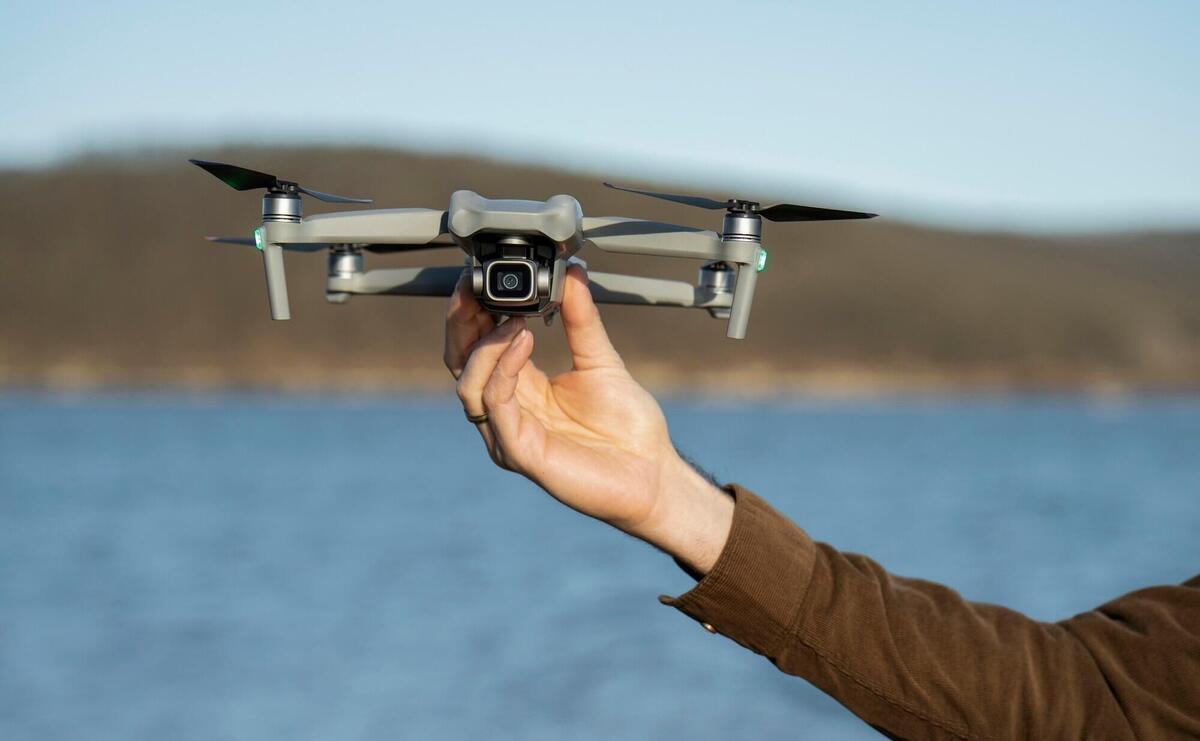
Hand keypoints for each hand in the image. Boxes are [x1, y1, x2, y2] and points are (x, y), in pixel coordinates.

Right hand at [444, 266, 732, 573]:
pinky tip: (522, 341)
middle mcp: (506, 411)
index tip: (478, 277)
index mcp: (519, 388)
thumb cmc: (628, 427)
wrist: (653, 473)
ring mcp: (507, 434)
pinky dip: (503, 369)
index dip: (471, 312)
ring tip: (513, 316)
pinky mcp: (519, 452)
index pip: (476, 346)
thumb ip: (581, 318)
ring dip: (485, 344)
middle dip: (462, 322)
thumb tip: (571, 272)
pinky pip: (496, 405)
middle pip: (460, 363)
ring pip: (470, 384)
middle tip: (475, 287)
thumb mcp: (600, 360)